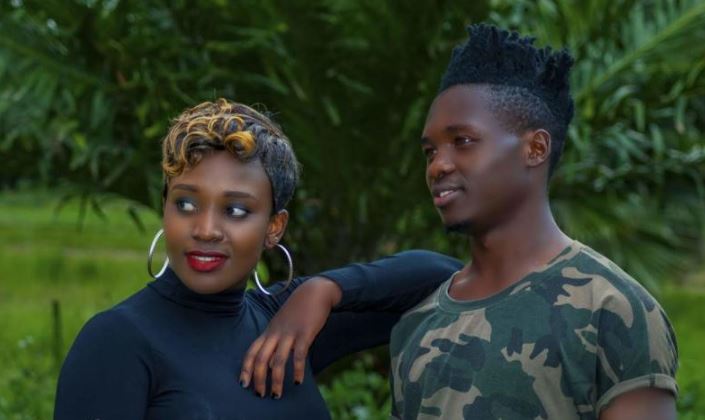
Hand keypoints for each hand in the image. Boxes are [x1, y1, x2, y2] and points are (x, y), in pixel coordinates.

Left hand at [239, 276, 341, 398]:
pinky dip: (297, 370)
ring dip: (276, 380)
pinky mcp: (305, 333)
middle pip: (261, 358)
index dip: (245, 368)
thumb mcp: (282, 322)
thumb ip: (276, 338)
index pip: (251, 351)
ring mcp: (290, 333)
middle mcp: (276, 333)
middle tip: (260, 395)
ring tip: (277, 395)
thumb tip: (273, 358)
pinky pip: (299, 354)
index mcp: (269, 331)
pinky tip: (297, 381)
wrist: (314, 291)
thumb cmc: (299, 309)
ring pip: (277, 360)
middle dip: (258, 379)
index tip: (244, 384)